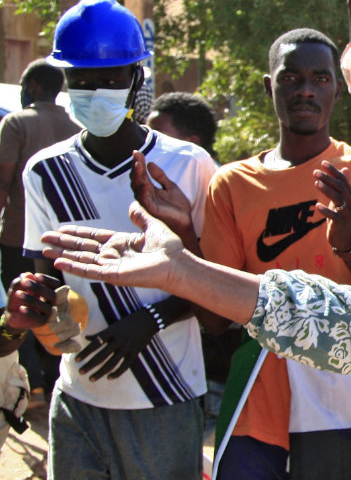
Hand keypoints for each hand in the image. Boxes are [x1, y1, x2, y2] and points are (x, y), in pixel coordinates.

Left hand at [5, 272, 60, 329]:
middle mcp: (54, 302)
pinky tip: (20, 308)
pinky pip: (38, 318)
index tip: (35, 275)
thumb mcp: (19, 288)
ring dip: (32, 299)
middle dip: (38, 288)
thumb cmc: (20, 298)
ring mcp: (50, 313)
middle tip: (24, 282)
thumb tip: (27, 275)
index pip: (56, 284)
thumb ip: (22, 281)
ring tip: (18, 293)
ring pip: (47, 307)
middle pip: (53, 295)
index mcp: (52, 291)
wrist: (15, 314)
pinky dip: (30, 312)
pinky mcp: (42, 322)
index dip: (47, 280)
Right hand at [41, 202, 183, 292]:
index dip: (76, 233)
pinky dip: (73, 267)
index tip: (61, 229)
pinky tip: (59, 262)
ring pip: (81, 259)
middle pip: (82, 248)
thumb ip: (141, 217)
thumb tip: (134, 204)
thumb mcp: (153, 226)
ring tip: (44, 250)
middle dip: (63, 243)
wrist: (177, 263)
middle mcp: (113, 254)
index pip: (93, 237)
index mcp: (121, 243)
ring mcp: (111, 265)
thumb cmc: (169, 248)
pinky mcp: (112, 275)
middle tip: (44, 238)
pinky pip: (89, 270)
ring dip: (62, 255)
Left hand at [75, 307, 158, 379]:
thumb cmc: (128, 322)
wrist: (148, 320)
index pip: (95, 344)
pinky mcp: (135, 352)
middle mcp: (118, 340)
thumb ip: (100, 334)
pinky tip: (109, 378)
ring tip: (91, 378)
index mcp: (111, 332)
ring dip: (100, 372)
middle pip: (101, 356)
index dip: (85, 352)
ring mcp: (127, 347)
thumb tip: (86, 339)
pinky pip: (125, 365)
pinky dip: (117, 373)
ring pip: (111, 363)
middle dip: (90, 365)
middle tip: (80, 372)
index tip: (76, 360)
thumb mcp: (113, 326)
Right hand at [130, 150, 193, 235]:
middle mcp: (145, 194)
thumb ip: (160, 176)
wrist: (185, 221)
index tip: (137, 152)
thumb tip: (150, 163)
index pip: (141, 174)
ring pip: (137, 187)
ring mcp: (147, 202)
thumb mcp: (170, 186)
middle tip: (136, 155)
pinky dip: (143, 190)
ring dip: (137, 176)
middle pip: (136, 179)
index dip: (138, 163)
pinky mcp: (151, 209)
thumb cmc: (177, 206)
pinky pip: (144, 199)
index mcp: (149, 189)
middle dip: (136, 167)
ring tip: (138, 164)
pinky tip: (144, 182)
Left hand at [313, 161, 350, 251]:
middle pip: (340, 187)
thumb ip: (343, 185)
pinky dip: (326, 210)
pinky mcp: (341, 223)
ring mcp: (347, 213)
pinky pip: (334, 216)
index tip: (323, 163)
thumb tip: (345, 168)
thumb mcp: (342, 199)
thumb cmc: (341, 215)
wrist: (344, 237)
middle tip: (315, 172)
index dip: (333, 171)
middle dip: (327, 178)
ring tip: (316, 183)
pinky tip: (317, 205)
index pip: (343, 179)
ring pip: (338, 199)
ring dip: (327, 190)